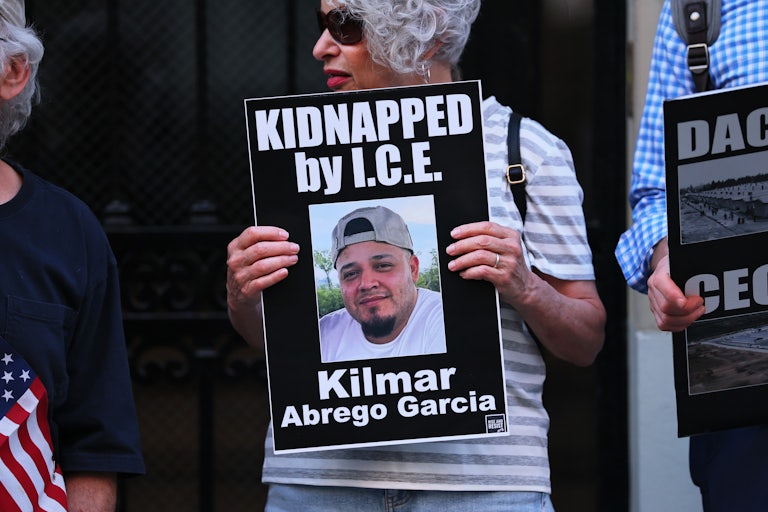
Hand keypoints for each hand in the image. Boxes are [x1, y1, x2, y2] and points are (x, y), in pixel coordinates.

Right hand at [226, 226, 298, 345]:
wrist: (238, 295)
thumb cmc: (246, 270)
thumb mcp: (245, 253)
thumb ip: (258, 244)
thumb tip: (283, 239)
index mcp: (235, 247)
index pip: (252, 233)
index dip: (271, 232)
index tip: (285, 235)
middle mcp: (236, 260)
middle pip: (260, 249)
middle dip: (281, 247)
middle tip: (294, 248)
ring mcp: (240, 276)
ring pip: (263, 265)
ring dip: (282, 260)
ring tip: (293, 259)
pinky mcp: (248, 290)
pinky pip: (264, 281)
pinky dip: (276, 276)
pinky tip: (285, 271)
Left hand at [446, 220, 604, 365]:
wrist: (526, 288)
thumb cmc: (510, 267)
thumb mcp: (505, 249)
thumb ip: (490, 241)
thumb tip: (461, 238)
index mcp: (511, 235)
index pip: (486, 227)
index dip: (468, 229)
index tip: (454, 234)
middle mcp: (512, 247)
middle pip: (481, 241)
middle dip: (461, 245)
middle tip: (450, 250)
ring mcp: (510, 262)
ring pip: (480, 256)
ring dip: (462, 260)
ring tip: (453, 265)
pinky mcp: (505, 277)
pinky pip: (482, 271)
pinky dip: (469, 272)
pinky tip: (464, 274)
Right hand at [647, 253, 704, 331]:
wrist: (667, 268)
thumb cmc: (677, 265)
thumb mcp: (684, 262)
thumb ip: (693, 268)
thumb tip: (709, 270)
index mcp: (659, 277)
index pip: (664, 289)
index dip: (678, 298)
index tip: (697, 300)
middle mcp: (653, 290)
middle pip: (666, 308)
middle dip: (688, 310)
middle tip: (701, 304)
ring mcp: (653, 302)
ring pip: (665, 320)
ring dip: (686, 319)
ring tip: (698, 311)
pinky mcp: (656, 311)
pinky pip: (664, 325)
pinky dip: (679, 325)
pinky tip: (688, 318)